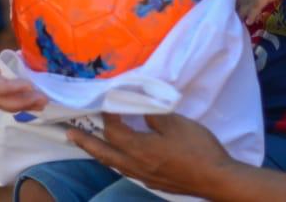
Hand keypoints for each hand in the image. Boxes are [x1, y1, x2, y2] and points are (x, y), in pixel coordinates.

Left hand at [66, 113, 235, 196]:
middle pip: (103, 153)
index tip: (104, 103)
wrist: (217, 179)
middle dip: (84, 142)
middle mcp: (136, 166)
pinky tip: (119, 156)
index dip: (106, 116)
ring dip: (99, 152)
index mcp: (140, 149)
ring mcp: (144, 176)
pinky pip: (126, 170)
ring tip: (88, 144)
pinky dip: (116, 160)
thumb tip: (138, 105)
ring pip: (113, 164)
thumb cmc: (198, 149)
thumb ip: (153, 113)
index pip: (112, 132)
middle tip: (68, 134)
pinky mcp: (153, 181)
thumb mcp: (176, 123)